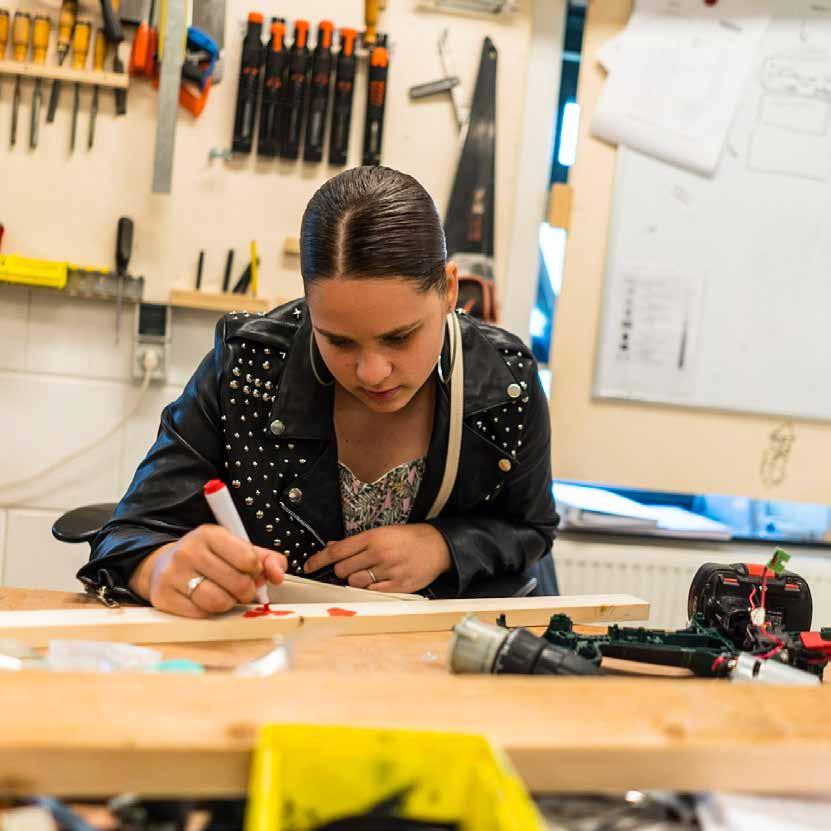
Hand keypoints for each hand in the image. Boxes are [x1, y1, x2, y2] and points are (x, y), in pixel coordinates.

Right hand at [130, 525, 286, 617]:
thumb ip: (267, 559)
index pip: (247, 559)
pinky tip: (204, 601)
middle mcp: (188, 551)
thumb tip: (278, 575)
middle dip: (245, 591)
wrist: (165, 565)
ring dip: (228, 604)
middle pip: (236, 583)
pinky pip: (200, 615)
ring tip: (224, 595)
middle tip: (241, 589)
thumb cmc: (210, 558)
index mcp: (209, 534)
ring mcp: (172, 574)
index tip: (250, 571)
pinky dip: (208, 612)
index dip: (255, 570)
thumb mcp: (238, 549)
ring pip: (218, 602)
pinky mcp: (163, 597)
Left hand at [303, 524, 451, 593]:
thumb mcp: (382, 532)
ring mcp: (388, 571)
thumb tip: (332, 547)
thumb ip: (357, 542)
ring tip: (368, 573)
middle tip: (349, 567)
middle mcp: (379, 554)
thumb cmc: (408, 538)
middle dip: (341, 570)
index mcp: (373, 537)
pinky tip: (378, 580)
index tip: (308, 566)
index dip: (319, 560)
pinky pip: (372, 592)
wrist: (437, 547)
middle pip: (343, 569)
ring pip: (355, 583)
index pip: (338, 551)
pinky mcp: (397, 586)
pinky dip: (370, 588)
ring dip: (355, 580)